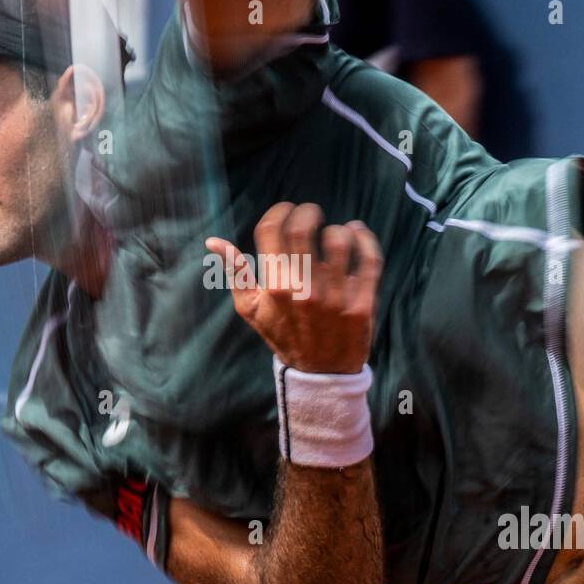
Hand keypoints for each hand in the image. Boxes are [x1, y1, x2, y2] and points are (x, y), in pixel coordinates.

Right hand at [205, 203, 382, 373]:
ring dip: (337, 228)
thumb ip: (236, 273)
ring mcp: (334, 298)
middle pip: (304, 230)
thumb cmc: (284, 335)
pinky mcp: (362, 304)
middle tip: (310, 213)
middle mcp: (303, 290)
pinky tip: (358, 232)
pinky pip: (369, 260)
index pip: (272, 231)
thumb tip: (213, 241)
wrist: (320, 374)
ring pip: (339, 241)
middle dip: (307, 212)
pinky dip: (365, 238)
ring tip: (335, 231)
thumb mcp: (252, 310)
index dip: (279, 211)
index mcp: (274, 287)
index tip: (287, 209)